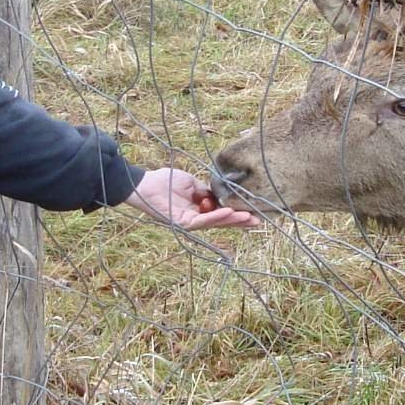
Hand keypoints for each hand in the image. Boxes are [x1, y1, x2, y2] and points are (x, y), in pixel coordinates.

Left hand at [126, 168, 258, 229]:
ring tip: (248, 217)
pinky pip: (202, 221)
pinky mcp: (183, 223)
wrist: (146, 183)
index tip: (255, 211)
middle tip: (259, 221)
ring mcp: (191, 222)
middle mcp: (197, 217)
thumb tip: (221, 192)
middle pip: (223, 222)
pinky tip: (228, 212)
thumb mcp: (192, 183)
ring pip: (215, 223)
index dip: (238, 212)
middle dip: (241, 221)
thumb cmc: (165, 180)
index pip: (222, 212)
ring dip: (232, 219)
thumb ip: (206, 190)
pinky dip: (216, 216)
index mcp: (200, 207)